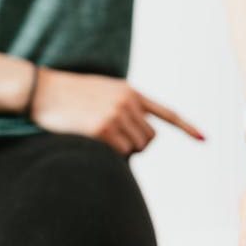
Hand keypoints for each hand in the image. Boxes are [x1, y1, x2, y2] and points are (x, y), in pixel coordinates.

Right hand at [30, 68, 203, 154]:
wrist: (41, 90)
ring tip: (97, 135)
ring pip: (136, 148)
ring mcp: (116, 115)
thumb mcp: (101, 92)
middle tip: (111, 139)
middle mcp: (128, 102)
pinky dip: (110, 155)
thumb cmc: (67, 95)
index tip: (203, 139)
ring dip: (122, 150)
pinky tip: (91, 140)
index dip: (186, 128)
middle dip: (136, 145)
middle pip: (150, 139)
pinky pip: (119, 154)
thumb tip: (138, 136)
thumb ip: (123, 107)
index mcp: (130, 92)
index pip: (166, 113)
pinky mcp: (103, 129)